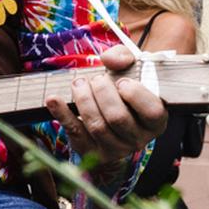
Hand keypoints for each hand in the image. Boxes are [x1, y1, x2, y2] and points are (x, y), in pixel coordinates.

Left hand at [55, 42, 168, 163]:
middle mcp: (138, 139)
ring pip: (96, 126)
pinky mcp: (92, 151)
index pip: (152, 112)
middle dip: (102, 92)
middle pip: (118, 118)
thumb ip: (124, 57)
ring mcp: (115, 149)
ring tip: (79, 83)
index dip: (136, 95)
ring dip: (83, 99)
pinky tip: (52, 99)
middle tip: (97, 79)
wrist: (111, 115)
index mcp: (155, 121)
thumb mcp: (132, 70)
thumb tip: (108, 59)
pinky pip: (75, 132)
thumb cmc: (125, 90)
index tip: (122, 82)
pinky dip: (61, 113)